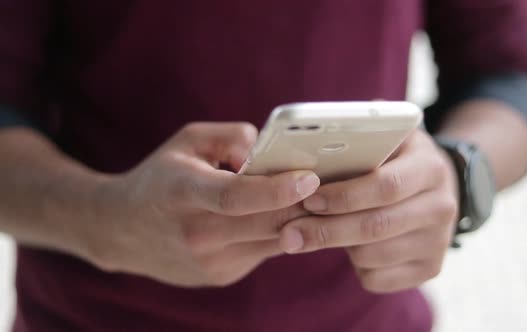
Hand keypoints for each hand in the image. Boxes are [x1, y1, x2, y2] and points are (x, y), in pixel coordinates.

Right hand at [85, 123, 319, 286]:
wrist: (120, 230)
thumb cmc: (160, 177)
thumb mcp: (188, 141)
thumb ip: (234, 138)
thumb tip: (273, 156)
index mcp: (182, 192)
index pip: (234, 197)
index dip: (276, 190)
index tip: (310, 179)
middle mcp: (195, 233)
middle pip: (265, 223)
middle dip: (304, 205)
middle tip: (333, 184)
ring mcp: (209, 262)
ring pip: (274, 241)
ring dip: (299, 220)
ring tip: (315, 197)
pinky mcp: (221, 276)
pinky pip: (265, 251)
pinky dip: (280, 232)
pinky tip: (283, 214)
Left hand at [279, 130, 457, 292]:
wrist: (439, 189)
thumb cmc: (397, 160)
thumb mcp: (388, 138)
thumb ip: (359, 137)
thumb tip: (308, 142)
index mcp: (430, 168)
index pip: (386, 186)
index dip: (343, 195)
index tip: (308, 198)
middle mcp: (442, 207)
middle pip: (376, 226)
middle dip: (326, 230)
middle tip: (289, 232)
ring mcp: (438, 242)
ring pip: (372, 256)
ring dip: (337, 246)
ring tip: (318, 231)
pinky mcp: (430, 269)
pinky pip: (377, 278)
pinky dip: (355, 266)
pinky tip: (350, 247)